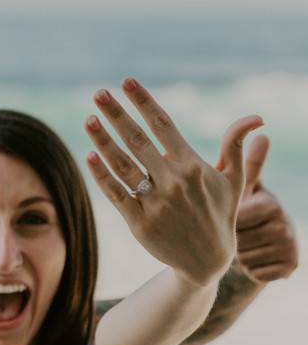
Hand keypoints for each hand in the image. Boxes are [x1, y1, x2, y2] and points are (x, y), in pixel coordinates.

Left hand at [84, 78, 261, 286]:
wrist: (207, 262)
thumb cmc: (218, 214)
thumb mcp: (233, 180)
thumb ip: (234, 146)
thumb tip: (255, 119)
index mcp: (192, 165)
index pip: (163, 125)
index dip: (144, 102)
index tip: (126, 82)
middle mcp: (173, 182)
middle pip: (138, 140)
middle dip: (117, 115)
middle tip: (98, 93)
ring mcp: (155, 203)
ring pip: (123, 166)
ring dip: (103, 141)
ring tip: (89, 119)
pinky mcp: (139, 223)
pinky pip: (116, 195)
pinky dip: (102, 176)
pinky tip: (89, 156)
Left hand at [233, 135, 298, 281]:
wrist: (259, 249)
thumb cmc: (243, 213)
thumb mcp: (242, 189)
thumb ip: (247, 164)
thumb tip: (262, 134)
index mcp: (271, 204)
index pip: (237, 217)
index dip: (227, 221)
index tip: (229, 218)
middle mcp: (286, 225)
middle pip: (241, 240)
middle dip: (229, 239)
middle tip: (230, 235)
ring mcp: (290, 247)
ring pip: (247, 259)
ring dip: (237, 257)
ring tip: (240, 247)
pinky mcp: (290, 269)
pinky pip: (257, 273)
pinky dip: (249, 270)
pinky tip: (251, 262)